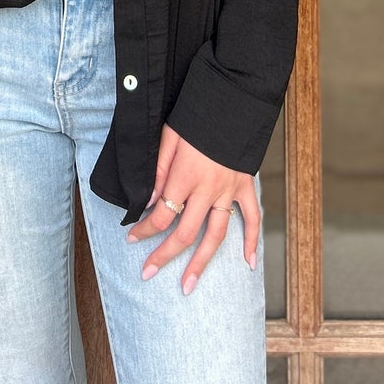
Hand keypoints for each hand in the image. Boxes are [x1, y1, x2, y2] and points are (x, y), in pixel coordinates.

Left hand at [125, 124, 259, 293]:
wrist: (230, 99)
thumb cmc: (194, 116)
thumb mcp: (167, 137)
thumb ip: (157, 171)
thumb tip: (148, 202)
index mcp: (184, 176)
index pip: (161, 214)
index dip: (145, 230)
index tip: (132, 238)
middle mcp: (207, 189)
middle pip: (185, 233)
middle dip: (164, 255)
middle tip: (148, 272)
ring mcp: (228, 190)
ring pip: (215, 235)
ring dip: (201, 262)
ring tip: (188, 284)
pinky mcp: (245, 186)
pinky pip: (251, 218)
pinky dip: (251, 241)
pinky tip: (248, 263)